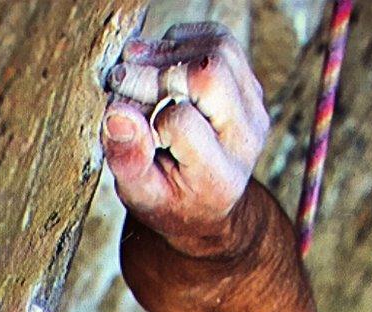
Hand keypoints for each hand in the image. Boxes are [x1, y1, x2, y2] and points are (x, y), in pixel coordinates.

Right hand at [102, 22, 311, 311]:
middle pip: (209, 74)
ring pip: (217, 49)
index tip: (120, 117)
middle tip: (120, 79)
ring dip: (169, 51)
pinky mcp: (250, 90)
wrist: (208, 207)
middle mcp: (245, 138)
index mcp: (219, 175)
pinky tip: (160, 66)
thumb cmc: (169, 203)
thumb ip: (128, 160)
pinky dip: (185, 43)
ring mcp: (253, 110)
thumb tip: (118, 111)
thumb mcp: (140, 197)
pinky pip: (221, 43)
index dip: (141, 112)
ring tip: (136, 69)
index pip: (180, 120)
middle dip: (156, 69)